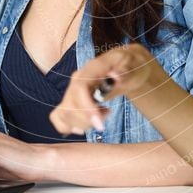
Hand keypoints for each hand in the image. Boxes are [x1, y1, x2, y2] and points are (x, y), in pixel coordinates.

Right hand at [49, 43, 164, 135]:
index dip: (86, 108)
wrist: (127, 66)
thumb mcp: (134, 65)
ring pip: (64, 114)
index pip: (79, 88)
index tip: (100, 123)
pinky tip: (87, 123)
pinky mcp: (70, 101)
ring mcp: (71, 90)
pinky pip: (59, 118)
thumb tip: (115, 76)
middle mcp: (77, 79)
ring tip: (102, 115)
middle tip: (107, 115)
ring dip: (83, 124)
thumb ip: (124, 71)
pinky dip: (69, 127)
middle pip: (69, 105)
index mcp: (91, 68)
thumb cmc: (131, 65)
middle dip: (88, 120)